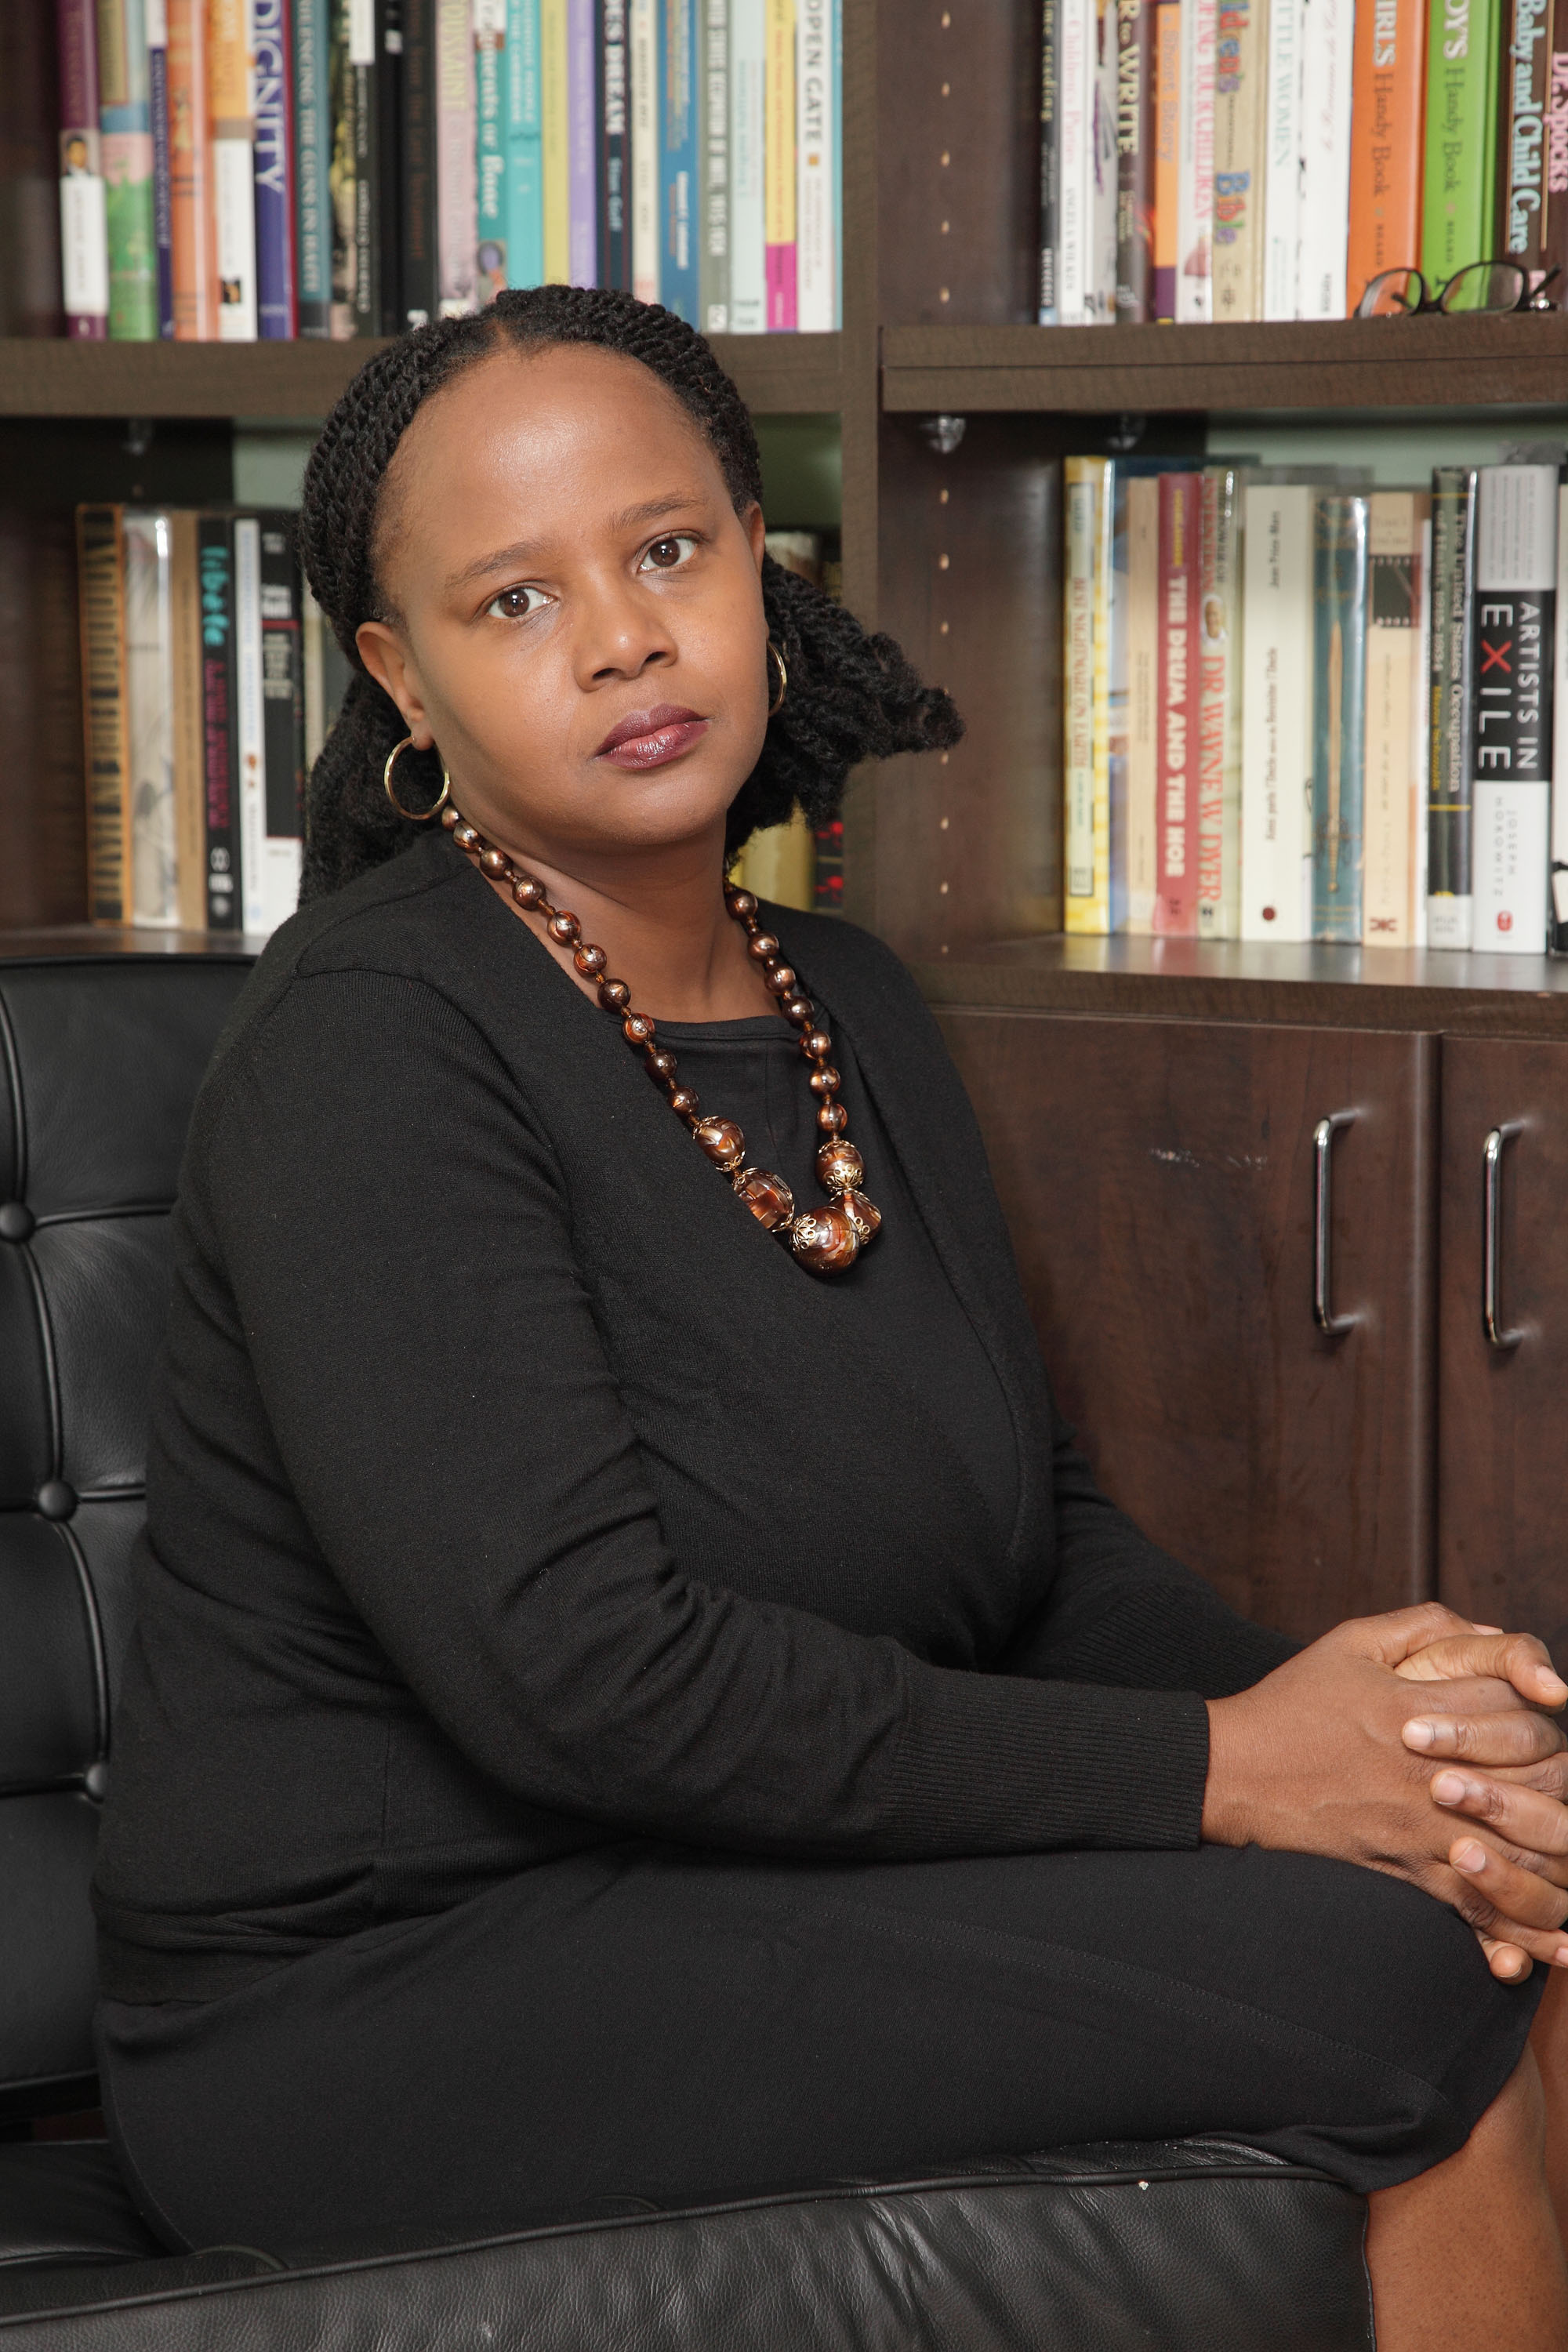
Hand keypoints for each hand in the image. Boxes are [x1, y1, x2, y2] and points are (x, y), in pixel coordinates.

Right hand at [1204, 1605, 1567, 1972]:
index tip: (1547, 1707)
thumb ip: (1425, 1625)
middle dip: (1567, 1790)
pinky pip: (1475, 1908)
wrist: (1233, 1772)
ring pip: (1519, 1855)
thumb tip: (1489, 1632)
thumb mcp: (1352, 1641)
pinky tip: (1551, 1947)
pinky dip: (1517, 1931)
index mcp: (1420, 1706)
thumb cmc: (1292, 1702)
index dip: (1542, 1707)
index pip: (1516, 1708)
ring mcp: (1419, 1827)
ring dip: (1560, 1868)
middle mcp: (1429, 1771)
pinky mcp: (1403, 1870)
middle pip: (1537, 1784)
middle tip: (1567, 1792)